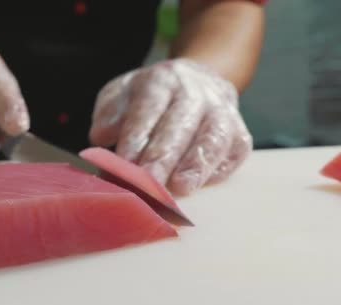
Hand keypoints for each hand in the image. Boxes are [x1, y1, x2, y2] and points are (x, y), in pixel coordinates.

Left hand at [89, 58, 252, 195]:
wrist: (199, 80)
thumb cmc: (153, 97)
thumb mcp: (123, 93)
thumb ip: (109, 113)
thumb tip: (100, 136)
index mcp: (162, 81)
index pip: (148, 109)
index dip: (136, 138)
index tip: (123, 165)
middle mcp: (195, 92)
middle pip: (180, 124)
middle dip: (164, 156)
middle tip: (148, 184)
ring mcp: (222, 110)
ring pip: (214, 136)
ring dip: (197, 164)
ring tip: (181, 188)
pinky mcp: (240, 132)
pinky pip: (236, 149)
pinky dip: (222, 168)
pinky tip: (204, 185)